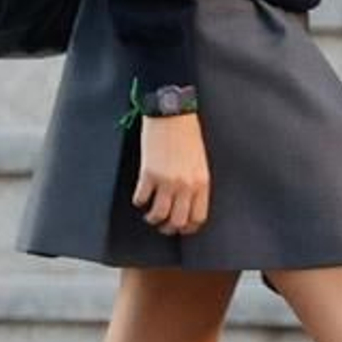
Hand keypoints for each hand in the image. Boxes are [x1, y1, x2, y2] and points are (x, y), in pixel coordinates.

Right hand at [131, 113, 210, 233]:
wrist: (172, 113)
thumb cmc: (187, 133)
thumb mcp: (200, 161)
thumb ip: (196, 182)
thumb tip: (187, 201)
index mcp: (202, 182)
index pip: (198, 217)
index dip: (189, 227)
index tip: (182, 227)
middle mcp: (186, 185)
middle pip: (177, 221)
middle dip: (169, 228)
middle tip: (163, 225)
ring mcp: (167, 181)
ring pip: (158, 215)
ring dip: (152, 219)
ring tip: (150, 216)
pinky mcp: (149, 174)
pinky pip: (141, 199)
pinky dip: (139, 202)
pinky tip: (140, 198)